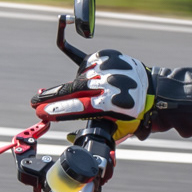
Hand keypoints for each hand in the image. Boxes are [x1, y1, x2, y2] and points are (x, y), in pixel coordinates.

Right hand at [31, 50, 152, 139]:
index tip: (41, 112)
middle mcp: (108, 83)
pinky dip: (85, 73)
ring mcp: (108, 67)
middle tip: (35, 101)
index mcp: (111, 104)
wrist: (155, 91)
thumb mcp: (119, 130)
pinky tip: (91, 79)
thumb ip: (95, 132)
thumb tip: (68, 135)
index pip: (77, 107)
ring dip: (74, 86)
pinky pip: (87, 64)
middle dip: (51, 96)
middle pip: (72, 89)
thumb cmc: (135, 115)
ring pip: (79, 77)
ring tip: (79, 94)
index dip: (56, 109)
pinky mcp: (108, 55)